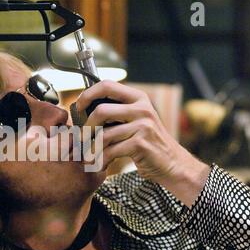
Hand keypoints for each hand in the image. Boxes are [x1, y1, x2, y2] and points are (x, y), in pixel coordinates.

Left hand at [76, 80, 210, 207]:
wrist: (171, 163)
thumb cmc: (147, 142)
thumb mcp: (136, 119)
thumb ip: (117, 111)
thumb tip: (84, 108)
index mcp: (138, 98)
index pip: (107, 85)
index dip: (87, 94)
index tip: (78, 106)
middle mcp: (142, 109)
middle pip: (101, 111)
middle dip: (87, 126)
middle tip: (82, 137)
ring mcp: (143, 126)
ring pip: (104, 135)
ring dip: (92, 148)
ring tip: (89, 156)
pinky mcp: (141, 144)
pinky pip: (111, 150)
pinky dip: (102, 160)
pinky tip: (102, 164)